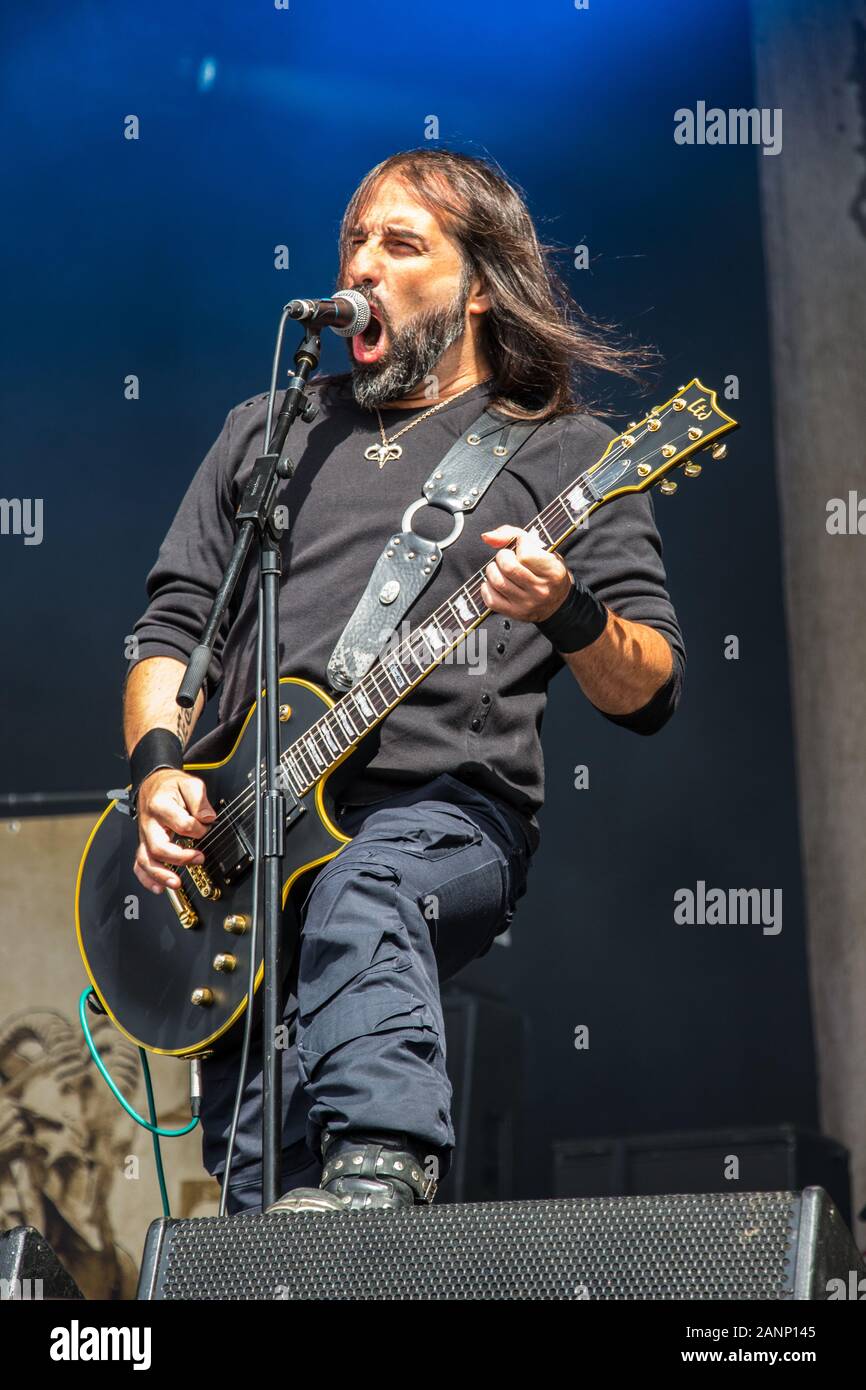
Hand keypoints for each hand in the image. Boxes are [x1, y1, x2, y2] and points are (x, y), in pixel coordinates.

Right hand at [133, 768, 215, 893]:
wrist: (154, 785)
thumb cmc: (172, 786)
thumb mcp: (190, 783)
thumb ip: (199, 800)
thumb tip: (207, 817)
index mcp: (160, 805)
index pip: (181, 824)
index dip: (198, 828)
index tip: (206, 827)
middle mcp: (149, 823)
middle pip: (158, 846)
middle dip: (179, 857)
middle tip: (198, 858)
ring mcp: (144, 836)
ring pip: (146, 859)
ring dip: (160, 874)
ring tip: (176, 883)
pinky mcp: (144, 844)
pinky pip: (140, 864)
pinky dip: (147, 878)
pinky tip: (158, 888)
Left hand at [480, 525, 573, 621]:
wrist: (557, 603)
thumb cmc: (547, 571)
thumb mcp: (542, 549)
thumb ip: (515, 535)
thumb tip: (487, 537)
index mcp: (552, 572)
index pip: (525, 554)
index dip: (518, 544)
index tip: (521, 547)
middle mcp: (541, 590)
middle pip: (508, 567)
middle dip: (502, 556)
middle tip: (507, 557)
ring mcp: (527, 604)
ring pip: (497, 582)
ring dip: (492, 570)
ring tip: (499, 569)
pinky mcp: (515, 613)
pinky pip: (491, 599)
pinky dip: (487, 588)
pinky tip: (494, 583)